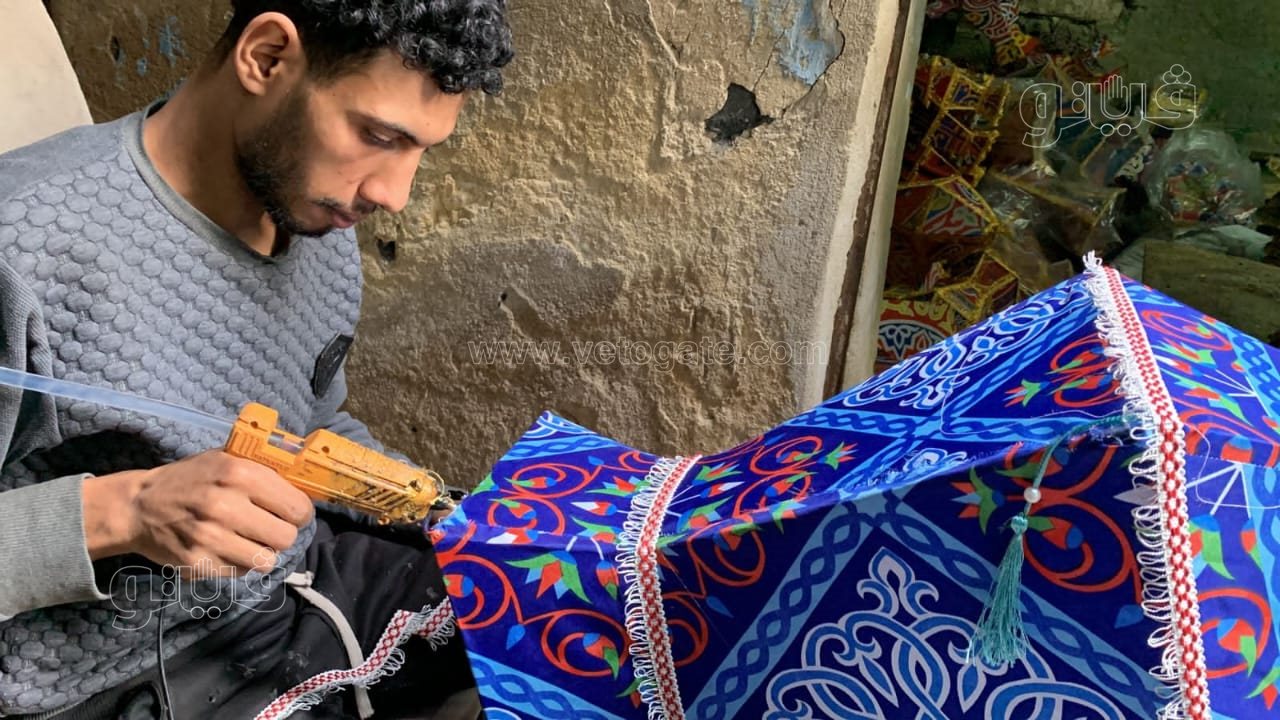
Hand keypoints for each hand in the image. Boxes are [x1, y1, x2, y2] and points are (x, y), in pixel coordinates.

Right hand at [83, 451, 313, 577]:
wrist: (139, 506)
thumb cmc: (191, 480)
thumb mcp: (226, 459)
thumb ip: (264, 470)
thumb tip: (306, 484)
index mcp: (239, 473)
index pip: (297, 507)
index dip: (299, 513)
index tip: (291, 514)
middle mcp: (226, 505)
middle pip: (286, 537)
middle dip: (281, 534)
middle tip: (267, 528)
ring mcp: (211, 537)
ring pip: (267, 560)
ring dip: (261, 552)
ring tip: (246, 539)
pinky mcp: (198, 564)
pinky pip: (241, 573)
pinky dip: (238, 564)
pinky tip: (225, 549)